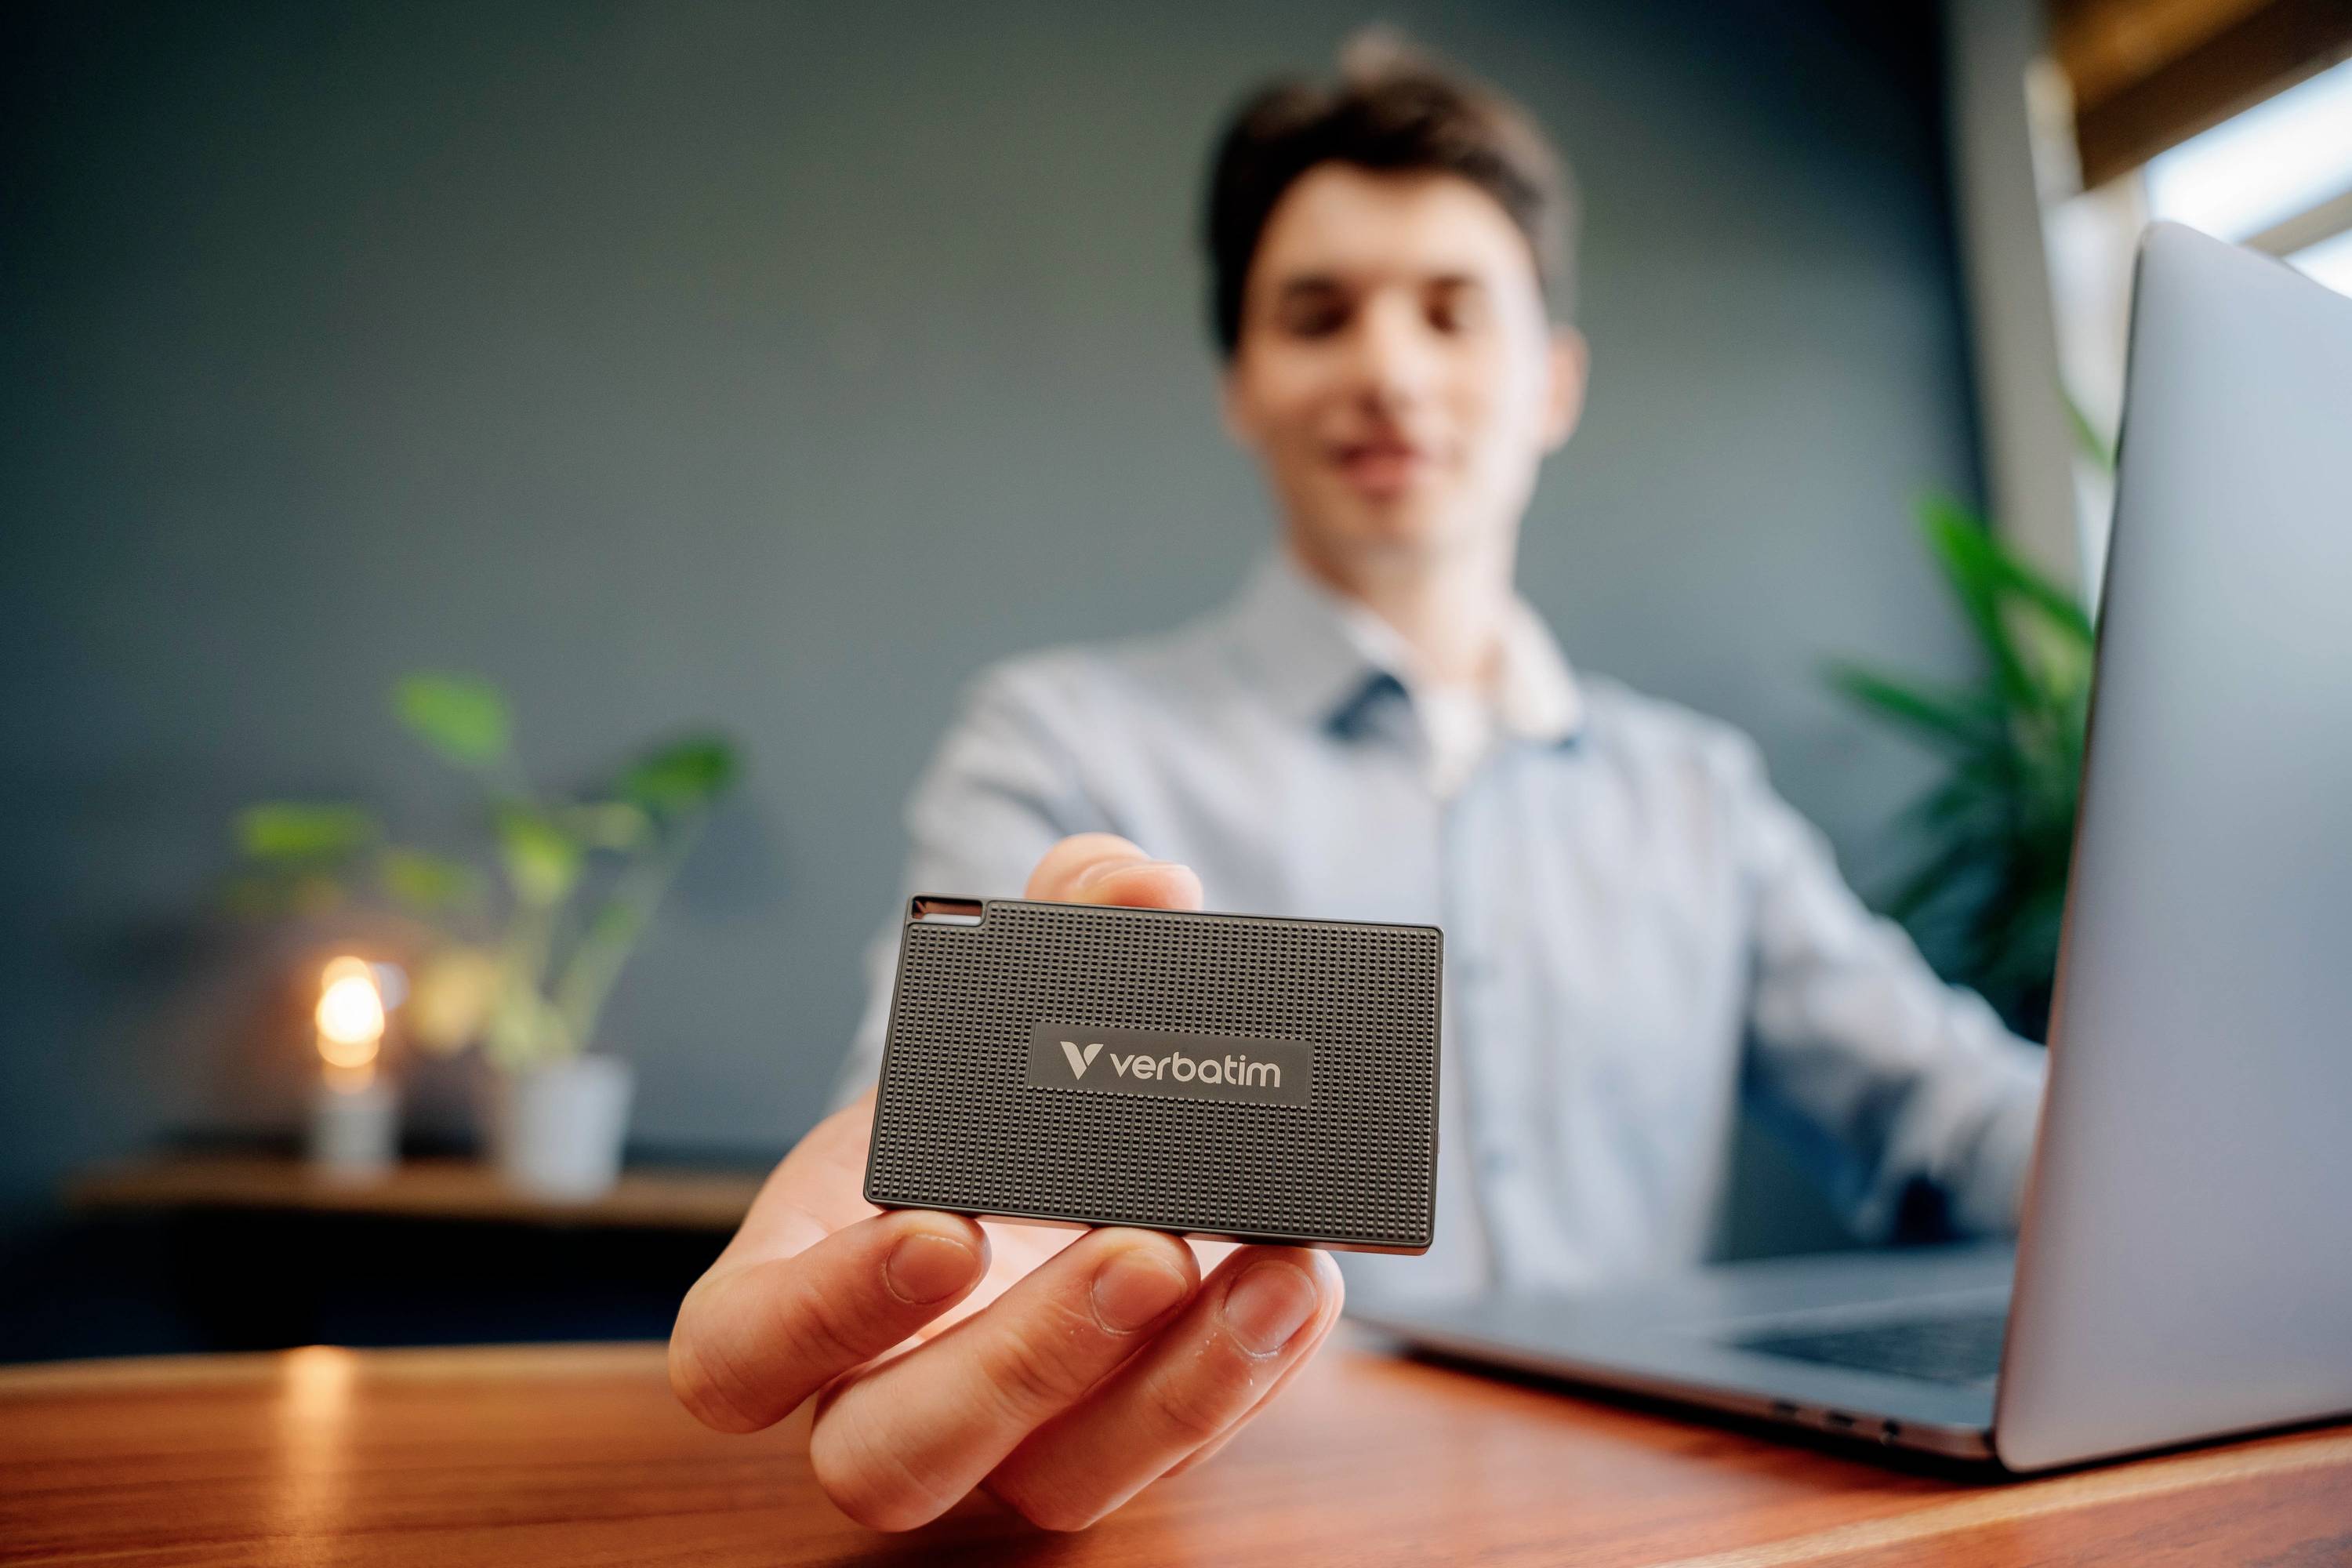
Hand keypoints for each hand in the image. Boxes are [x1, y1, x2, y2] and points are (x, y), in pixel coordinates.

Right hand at [669, 833, 1347, 1530]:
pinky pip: (1172, 1457)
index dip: (824, 1313)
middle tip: (1146, 1249)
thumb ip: (1059, 918)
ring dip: (1176, 1388)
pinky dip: (1247, 1370)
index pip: (738, 1355)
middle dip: (1029, 1359)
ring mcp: (996, 1445)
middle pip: (896, 1454)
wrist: (1051, 1165)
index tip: (944, 1227)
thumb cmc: (983, 1094)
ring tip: (1272, 1267)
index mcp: (789, 1281)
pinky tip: (1299, 1276)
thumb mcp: (1004, 999)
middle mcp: (876, 1390)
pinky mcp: (1109, 1454)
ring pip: (1058, 1482)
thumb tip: (1143, 886)